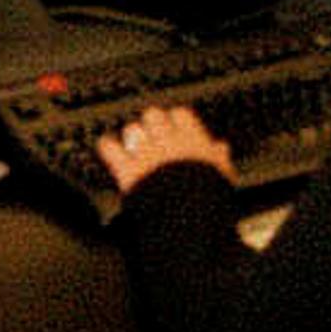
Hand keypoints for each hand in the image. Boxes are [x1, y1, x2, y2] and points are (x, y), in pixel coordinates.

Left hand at [94, 102, 233, 194]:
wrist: (186, 217)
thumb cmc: (207, 198)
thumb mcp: (222, 177)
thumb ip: (219, 159)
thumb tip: (221, 148)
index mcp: (192, 141)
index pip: (181, 114)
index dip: (176, 120)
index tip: (176, 128)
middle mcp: (167, 142)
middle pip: (153, 115)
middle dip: (151, 125)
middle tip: (152, 137)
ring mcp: (145, 154)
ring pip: (132, 129)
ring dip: (132, 137)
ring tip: (133, 148)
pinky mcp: (127, 168)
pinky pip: (109, 147)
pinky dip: (108, 148)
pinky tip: (111, 151)